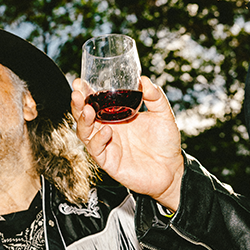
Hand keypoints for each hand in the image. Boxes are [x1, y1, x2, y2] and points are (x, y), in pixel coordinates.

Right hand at [71, 76, 183, 210]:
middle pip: (84, 116)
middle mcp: (108, 129)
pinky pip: (96, 150)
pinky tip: (106, 131)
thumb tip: (144, 80)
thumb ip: (154, 97)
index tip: (81, 81)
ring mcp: (107, 146)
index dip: (86, 92)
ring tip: (87, 109)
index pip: (96, 102)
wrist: (172, 169)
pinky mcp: (109, 161)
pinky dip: (98, 139)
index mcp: (117, 116)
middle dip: (78, 104)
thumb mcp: (163, 115)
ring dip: (82, 120)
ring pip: (84, 132)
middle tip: (77, 93)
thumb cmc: (165, 144)